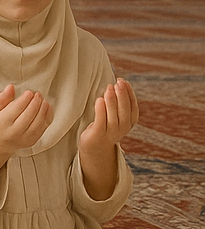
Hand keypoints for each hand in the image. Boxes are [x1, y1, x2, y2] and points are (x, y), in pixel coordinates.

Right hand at [0, 84, 53, 188]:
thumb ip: (1, 98)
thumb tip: (11, 87)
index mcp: (2, 123)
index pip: (16, 109)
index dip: (24, 99)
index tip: (29, 92)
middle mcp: (14, 132)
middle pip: (28, 116)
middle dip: (35, 103)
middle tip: (37, 94)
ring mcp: (24, 138)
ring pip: (38, 123)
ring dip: (43, 110)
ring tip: (43, 100)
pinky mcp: (32, 141)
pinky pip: (43, 128)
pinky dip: (47, 117)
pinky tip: (47, 108)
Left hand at [78, 79, 137, 200]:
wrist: (95, 146)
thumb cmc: (105, 125)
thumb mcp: (116, 115)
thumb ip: (119, 103)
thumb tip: (120, 83)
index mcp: (129, 122)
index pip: (133, 107)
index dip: (130, 94)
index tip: (125, 82)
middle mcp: (122, 128)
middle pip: (125, 111)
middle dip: (122, 95)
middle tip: (118, 82)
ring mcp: (111, 132)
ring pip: (113, 116)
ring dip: (112, 101)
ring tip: (109, 88)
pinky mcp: (98, 134)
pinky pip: (100, 121)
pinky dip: (101, 110)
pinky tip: (99, 99)